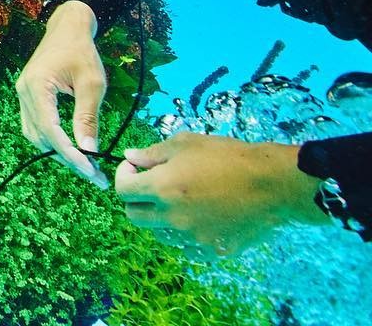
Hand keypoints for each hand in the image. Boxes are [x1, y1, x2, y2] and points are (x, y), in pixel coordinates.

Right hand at [16, 0, 108, 185]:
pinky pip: (35, 125)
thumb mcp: (92, 83)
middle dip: (67, 158)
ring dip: (58, 152)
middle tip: (95, 175)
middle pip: (41, 137)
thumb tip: (89, 151)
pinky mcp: (28, 95)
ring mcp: (23, 93)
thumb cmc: (82, 51)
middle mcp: (24, 91)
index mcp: (37, 86)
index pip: (51, 131)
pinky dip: (52, 139)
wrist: (68, 27)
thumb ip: (87, 117)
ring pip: (35, 134)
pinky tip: (71, 147)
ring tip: (85, 165)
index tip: (93, 172)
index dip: (71, 155)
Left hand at [115, 133, 328, 254]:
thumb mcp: (184, 144)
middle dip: (136, 199)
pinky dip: (182, 234)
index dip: (124, 176)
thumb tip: (130, 157)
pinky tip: (196, 216)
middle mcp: (173, 218)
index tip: (135, 168)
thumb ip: (152, 154)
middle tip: (150, 184)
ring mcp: (193, 239)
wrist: (270, 184)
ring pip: (158, 233)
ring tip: (178, 199)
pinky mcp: (213, 252)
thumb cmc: (225, 156)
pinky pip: (184, 247)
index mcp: (162, 188)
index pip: (123, 191)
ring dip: (159, 217)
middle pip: (134, 216)